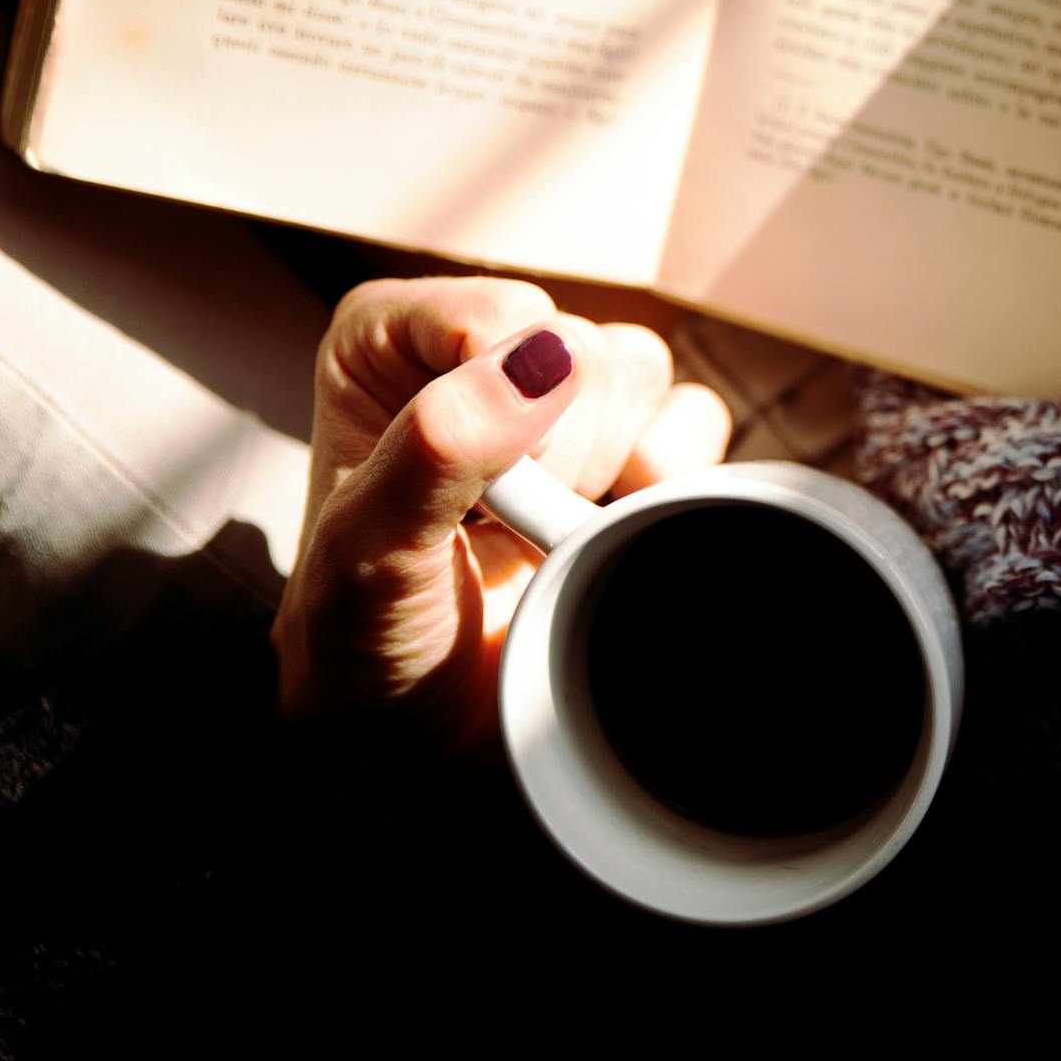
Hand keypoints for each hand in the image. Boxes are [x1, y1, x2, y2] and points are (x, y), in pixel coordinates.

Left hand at [270, 276, 730, 756]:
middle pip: (579, 346)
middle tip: (504, 531)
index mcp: (385, 346)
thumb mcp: (367, 558)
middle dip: (557, 459)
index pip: (493, 316)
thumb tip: (543, 357)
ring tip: (549, 534)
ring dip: (610, 472)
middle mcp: (472, 353)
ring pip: (640, 371)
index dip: (506, 408)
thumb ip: (434, 451)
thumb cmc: (364, 648)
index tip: (476, 497)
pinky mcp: (627, 445)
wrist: (426, 744)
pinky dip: (671, 482)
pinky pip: (696, 415)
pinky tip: (608, 533)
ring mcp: (557, 401)